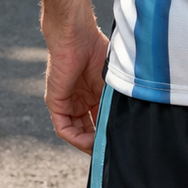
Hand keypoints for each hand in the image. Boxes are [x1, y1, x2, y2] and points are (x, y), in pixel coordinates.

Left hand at [42, 22, 108, 153]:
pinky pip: (64, 128)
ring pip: (77, 132)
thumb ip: (116, 100)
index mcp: (94, 94)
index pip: (101, 120)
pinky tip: (90, 142)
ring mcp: (67, 103)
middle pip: (89, 130)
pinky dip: (76, 138)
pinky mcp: (56, 103)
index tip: (121, 141)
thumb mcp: (112, 81)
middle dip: (99, 142)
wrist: (77, 35)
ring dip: (88, 144)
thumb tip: (131, 121)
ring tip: (102, 149)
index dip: (109, 132)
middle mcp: (80, 101)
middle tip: (112, 151)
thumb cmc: (97, 49)